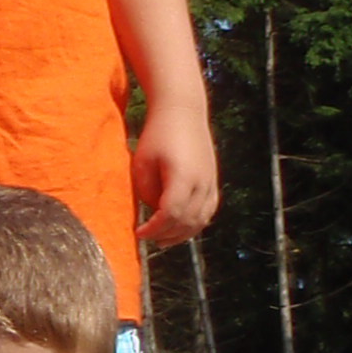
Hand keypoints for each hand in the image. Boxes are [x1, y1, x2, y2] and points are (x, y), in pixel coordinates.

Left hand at [131, 107, 219, 243]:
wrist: (183, 112)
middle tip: (147, 238)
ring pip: (201, 219)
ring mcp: (211, 182)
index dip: (154, 228)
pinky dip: (195, 223)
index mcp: (182, 176)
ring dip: (182, 234)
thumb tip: (155, 212)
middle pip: (186, 220)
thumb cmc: (157, 135)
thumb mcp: (142, 163)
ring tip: (162, 240)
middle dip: (166, 234)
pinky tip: (181, 228)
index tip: (138, 233)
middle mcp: (202, 182)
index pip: (170, 214)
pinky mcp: (213, 180)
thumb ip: (147, 191)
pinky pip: (209, 210)